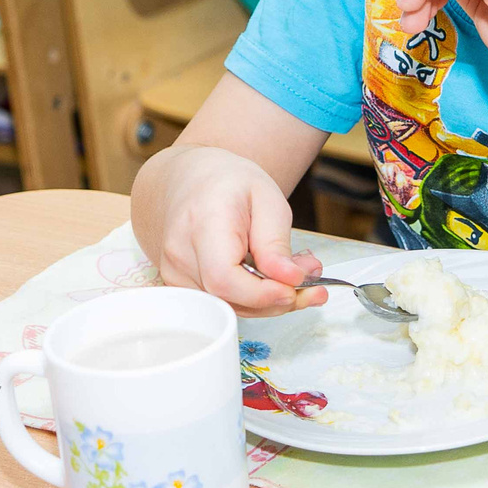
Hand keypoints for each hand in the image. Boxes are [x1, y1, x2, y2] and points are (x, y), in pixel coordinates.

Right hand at [141, 145, 327, 318]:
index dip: (262, 293)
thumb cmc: (230, 184)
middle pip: (228, 298)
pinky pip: (221, 303)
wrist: (192, 180)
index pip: (224, 277)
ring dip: (268, 301)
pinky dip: (252, 300)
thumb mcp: (267, 199)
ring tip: (296, 275)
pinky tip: (272, 282)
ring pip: (228, 307)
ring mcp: (174, 273)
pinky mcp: (179, 285)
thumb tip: (290, 279)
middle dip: (276, 300)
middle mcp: (180, 253)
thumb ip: (276, 242)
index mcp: (202, 223)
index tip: (295, 288)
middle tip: (313, 284)